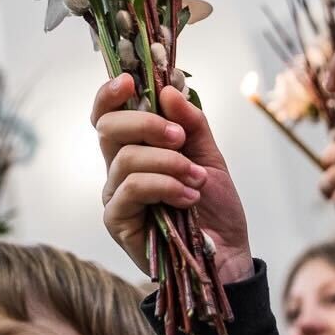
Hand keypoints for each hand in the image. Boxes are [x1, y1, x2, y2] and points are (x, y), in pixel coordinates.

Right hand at [92, 75, 253, 283]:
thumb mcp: (209, 156)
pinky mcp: (118, 220)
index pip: (108, 114)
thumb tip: (169, 90)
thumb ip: (191, 123)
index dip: (110, 94)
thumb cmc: (214, 207)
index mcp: (136, 148)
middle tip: (180, 138)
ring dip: (168, 162)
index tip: (130, 81)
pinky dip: (165, 186)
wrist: (226, 254)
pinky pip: (133, 188)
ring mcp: (115, 195)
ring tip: (196, 179)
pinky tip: (189, 198)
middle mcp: (118, 170)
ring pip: (126, 158)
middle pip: (108, 128)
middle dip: (147, 125)